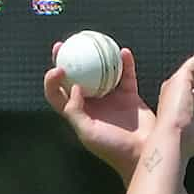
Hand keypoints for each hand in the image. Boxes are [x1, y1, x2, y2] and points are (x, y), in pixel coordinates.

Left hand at [44, 43, 155, 178]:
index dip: (52, 80)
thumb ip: (75, 112)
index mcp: (79, 113)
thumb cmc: (112, 148)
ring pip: (100, 71)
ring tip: (92, 39)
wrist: (141, 154)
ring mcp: (111, 97)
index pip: (58, 94)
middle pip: (75, 76)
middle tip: (63, 45)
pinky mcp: (129, 95)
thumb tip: (73, 87)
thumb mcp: (88, 134)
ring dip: (95, 55)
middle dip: (65, 60)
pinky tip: (123, 53)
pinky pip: (126, 74)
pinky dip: (125, 62)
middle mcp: (93, 103)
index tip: (59, 69)